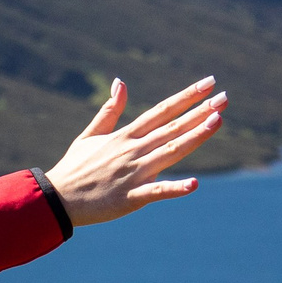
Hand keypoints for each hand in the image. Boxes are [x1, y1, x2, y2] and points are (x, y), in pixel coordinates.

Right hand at [43, 76, 228, 226]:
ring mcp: (133, 174)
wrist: (56, 200)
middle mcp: (132, 151)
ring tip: (217, 121)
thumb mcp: (89, 135)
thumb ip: (109, 110)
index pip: (161, 111)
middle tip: (224, 98)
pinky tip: (194, 184)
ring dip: (195, 137)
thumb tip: (121, 83)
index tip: (208, 84)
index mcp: (124, 136)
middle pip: (172, 128)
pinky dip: (174, 188)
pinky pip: (156, 192)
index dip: (186, 97)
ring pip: (170, 152)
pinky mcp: (131, 197)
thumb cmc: (74, 167)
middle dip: (199, 112)